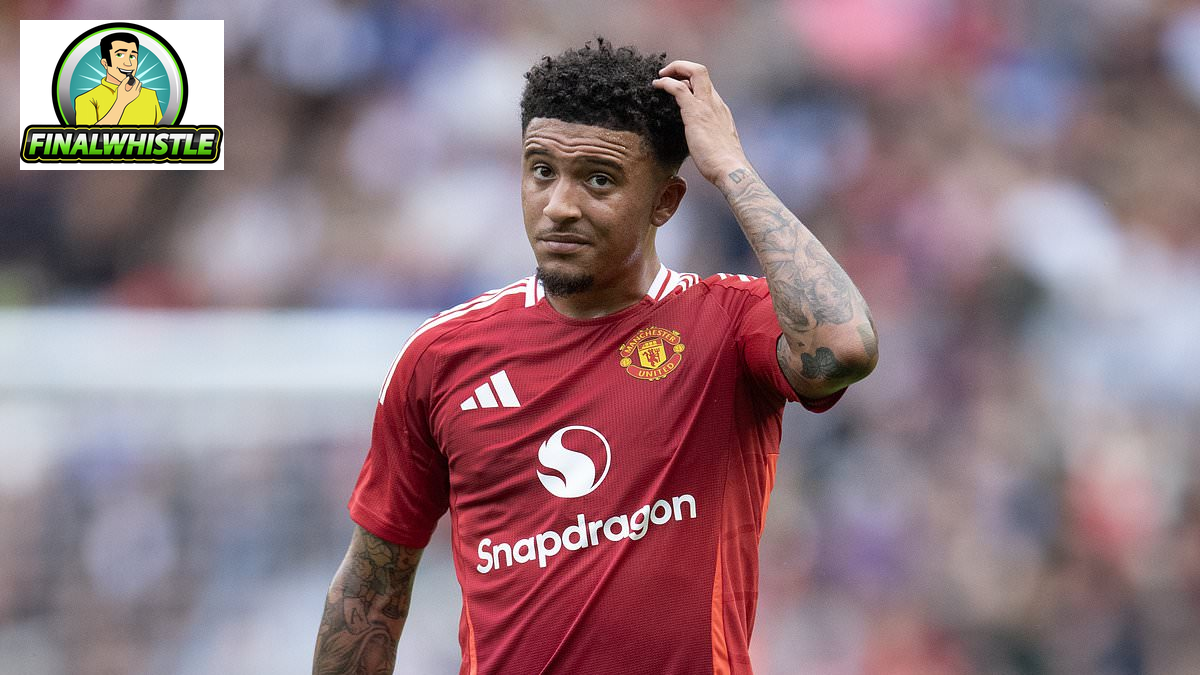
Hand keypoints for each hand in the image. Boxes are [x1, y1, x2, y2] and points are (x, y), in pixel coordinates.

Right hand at [115, 75, 140, 107]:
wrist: (122, 103)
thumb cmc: (120, 95)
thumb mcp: (121, 87)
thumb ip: (124, 81)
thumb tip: (128, 77)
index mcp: (133, 91)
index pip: (137, 82)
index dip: (135, 78)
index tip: (132, 76)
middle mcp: (137, 93)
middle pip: (139, 84)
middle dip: (137, 80)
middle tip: (133, 78)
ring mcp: (137, 94)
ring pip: (140, 87)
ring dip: (137, 83)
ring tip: (133, 81)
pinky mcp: (137, 96)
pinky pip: (139, 90)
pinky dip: (137, 87)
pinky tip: (134, 85)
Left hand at [653, 60, 748, 184]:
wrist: (730, 168)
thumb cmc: (722, 162)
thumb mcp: (715, 142)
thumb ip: (707, 134)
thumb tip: (696, 138)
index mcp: (720, 109)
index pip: (705, 85)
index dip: (689, 80)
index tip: (677, 84)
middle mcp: (715, 102)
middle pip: (701, 71)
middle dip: (681, 66)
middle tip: (666, 73)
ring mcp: (707, 105)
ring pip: (693, 72)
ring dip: (673, 70)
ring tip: (660, 78)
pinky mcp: (695, 113)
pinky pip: (680, 89)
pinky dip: (667, 83)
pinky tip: (657, 85)